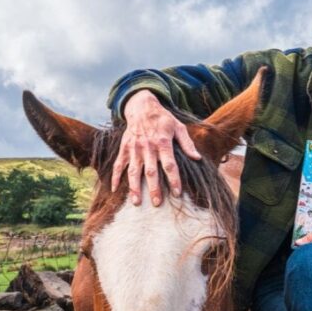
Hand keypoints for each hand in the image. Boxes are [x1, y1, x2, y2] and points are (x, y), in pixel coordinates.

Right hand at [111, 90, 200, 205]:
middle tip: (157, 203)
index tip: (177, 193)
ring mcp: (134, 148)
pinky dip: (115, 176)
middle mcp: (147, 147)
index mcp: (162, 142)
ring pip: (133, 171)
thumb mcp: (178, 127)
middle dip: (154, 188)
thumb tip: (197, 158)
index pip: (169, 165)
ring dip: (134, 187)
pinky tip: (114, 189)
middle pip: (151, 171)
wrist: (142, 106)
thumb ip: (187, 143)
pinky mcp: (124, 148)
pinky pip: (118, 164)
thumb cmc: (163, 119)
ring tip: (136, 202)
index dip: (174, 179)